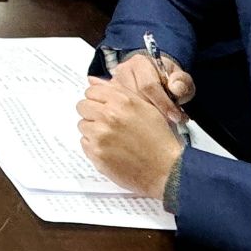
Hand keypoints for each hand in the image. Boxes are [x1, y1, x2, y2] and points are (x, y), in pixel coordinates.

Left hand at [77, 78, 183, 197]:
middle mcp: (108, 115)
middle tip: (108, 124)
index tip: (104, 107)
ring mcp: (100, 135)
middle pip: (83, 106)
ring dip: (93, 130)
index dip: (98, 99)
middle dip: (93, 113)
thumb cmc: (159, 139)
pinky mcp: (96, 153)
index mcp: (121, 101)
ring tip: (113, 139)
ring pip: (83, 125)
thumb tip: (92, 80)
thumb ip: (118, 91)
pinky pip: (84, 143)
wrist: (167, 170)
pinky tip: (112, 150)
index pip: (91, 91)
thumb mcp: (146, 107)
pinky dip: (94, 146)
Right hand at [104, 50, 195, 122]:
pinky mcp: (110, 98)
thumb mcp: (182, 79)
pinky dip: (136, 120)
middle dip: (154, 112)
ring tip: (160, 123)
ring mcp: (114, 85)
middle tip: (169, 123)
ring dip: (144, 118)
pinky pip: (121, 112)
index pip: (148, 85)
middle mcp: (123, 71)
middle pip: (135, 98)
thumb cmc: (169, 80)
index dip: (163, 103)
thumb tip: (176, 88)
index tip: (175, 116)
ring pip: (126, 107)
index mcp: (140, 62)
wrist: (157, 79)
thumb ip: (182, 82)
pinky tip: (148, 124)